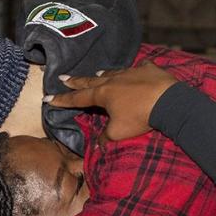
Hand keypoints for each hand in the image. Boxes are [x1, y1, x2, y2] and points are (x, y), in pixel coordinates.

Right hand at [48, 63, 178, 141]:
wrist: (167, 101)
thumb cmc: (139, 117)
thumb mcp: (118, 133)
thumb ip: (105, 138)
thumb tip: (98, 147)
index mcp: (102, 94)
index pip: (78, 99)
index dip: (62, 100)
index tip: (48, 98)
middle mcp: (113, 80)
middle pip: (90, 80)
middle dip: (75, 81)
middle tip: (63, 77)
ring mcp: (131, 72)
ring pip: (113, 72)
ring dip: (103, 74)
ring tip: (98, 72)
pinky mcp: (149, 70)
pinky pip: (139, 68)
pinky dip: (135, 71)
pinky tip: (135, 70)